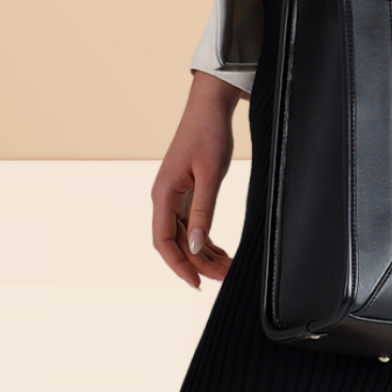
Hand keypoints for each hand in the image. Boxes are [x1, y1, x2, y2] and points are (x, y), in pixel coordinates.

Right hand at [150, 70, 242, 287]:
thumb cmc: (208, 135)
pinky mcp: (186, 194)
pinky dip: (205, 241)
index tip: (197, 283)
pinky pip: (191, 225)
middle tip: (225, 278)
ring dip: (204, 255)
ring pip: (185, 237)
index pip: (163, 241)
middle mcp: (164, 199)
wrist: (209, 108)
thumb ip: (203, 211)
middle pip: (176, 243)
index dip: (178, 266)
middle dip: (198, 264)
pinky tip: (221, 253)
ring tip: (227, 269)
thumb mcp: (210, 175)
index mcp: (163, 194)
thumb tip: (195, 246)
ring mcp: (174, 197)